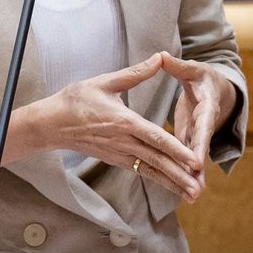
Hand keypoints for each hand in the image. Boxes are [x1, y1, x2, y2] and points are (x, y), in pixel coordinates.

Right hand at [41, 53, 203, 201]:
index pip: (156, 138)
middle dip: (181, 176)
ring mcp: (119, 154)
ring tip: (193, 194)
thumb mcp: (106, 81)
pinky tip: (173, 185)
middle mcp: (124, 142)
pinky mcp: (116, 159)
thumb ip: (136, 73)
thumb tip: (159, 58)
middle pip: (157, 161)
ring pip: (151, 170)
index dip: (177, 150)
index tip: (195, 161)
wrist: (52, 123)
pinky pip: (141, 171)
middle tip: (200, 188)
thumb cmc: (76, 100)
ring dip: (173, 182)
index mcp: (125, 122)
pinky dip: (159, 179)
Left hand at [159, 51, 236, 189]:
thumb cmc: (204, 77)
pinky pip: (187, 158)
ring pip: (195, 158)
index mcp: (207, 106)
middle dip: (198, 168)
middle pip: (201, 148)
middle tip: (197, 189)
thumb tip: (162, 56)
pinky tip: (182, 192)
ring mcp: (199, 135)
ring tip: (191, 197)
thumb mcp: (193, 70)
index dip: (200, 143)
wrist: (218, 89)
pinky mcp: (191, 141)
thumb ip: (177, 66)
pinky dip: (185, 173)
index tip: (197, 160)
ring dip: (193, 177)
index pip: (203, 126)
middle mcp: (205, 124)